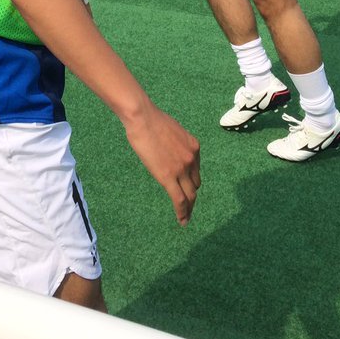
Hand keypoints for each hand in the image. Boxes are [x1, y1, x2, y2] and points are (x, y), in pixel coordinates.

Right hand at [124, 103, 200, 225]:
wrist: (143, 118)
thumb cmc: (151, 120)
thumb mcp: (173, 131)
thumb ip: (177, 145)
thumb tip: (171, 153)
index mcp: (194, 147)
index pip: (196, 171)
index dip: (192, 181)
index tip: (188, 189)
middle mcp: (192, 159)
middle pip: (195, 185)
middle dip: (192, 197)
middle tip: (189, 207)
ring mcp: (182, 169)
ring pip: (190, 195)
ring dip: (189, 207)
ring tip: (186, 217)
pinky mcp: (169, 176)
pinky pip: (179, 199)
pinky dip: (182, 212)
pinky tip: (182, 220)